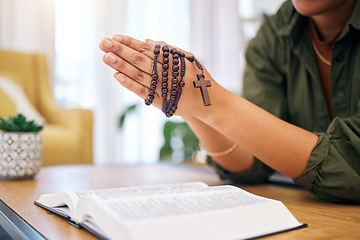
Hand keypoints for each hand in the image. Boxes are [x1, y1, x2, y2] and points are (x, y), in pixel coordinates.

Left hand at [99, 35, 218, 117]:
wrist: (209, 102)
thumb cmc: (197, 78)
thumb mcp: (187, 59)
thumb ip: (169, 50)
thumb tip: (147, 41)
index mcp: (172, 60)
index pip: (147, 49)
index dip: (130, 42)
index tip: (115, 37)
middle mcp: (167, 73)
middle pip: (140, 59)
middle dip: (120, 51)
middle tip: (103, 43)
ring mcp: (164, 88)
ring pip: (139, 75)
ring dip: (122, 65)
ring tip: (106, 57)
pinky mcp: (162, 102)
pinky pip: (144, 92)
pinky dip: (130, 84)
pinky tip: (117, 76)